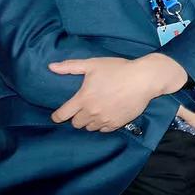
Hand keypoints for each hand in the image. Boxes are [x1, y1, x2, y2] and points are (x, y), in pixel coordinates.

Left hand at [49, 54, 184, 130]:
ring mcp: (105, 119)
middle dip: (76, 117)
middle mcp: (92, 112)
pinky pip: (104, 130)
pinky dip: (102, 124)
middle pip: (76, 124)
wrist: (144, 79)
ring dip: (89, 121)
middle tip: (82, 109)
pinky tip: (106, 115)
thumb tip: (51, 67)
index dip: (57, 116)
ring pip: (89, 128)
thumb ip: (70, 66)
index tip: (57, 116)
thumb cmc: (118, 69)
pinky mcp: (117, 124)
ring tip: (95, 112)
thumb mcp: (93, 64)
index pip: (63, 115)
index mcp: (83, 99)